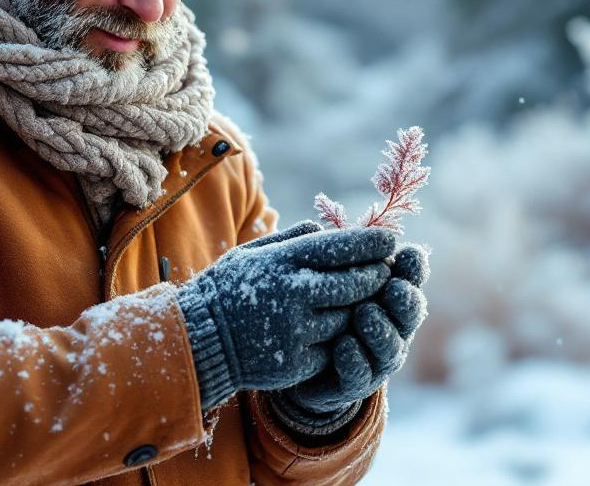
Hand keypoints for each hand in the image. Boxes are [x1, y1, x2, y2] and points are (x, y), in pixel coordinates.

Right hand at [175, 220, 395, 409]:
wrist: (200, 341)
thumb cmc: (227, 290)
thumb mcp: (251, 253)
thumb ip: (290, 239)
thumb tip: (325, 229)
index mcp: (282, 261)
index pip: (340, 247)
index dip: (370, 243)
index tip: (389, 240)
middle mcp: (293, 293)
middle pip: (355, 283)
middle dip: (375, 275)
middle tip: (385, 270)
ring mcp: (297, 330)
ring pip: (349, 317)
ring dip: (355, 309)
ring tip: (355, 300)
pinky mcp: (298, 361)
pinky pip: (333, 346)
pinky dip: (335, 338)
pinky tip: (326, 330)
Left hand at [270, 241, 428, 421]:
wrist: (295, 361)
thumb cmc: (317, 307)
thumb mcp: (321, 279)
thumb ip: (328, 257)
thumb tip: (312, 224)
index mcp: (387, 297)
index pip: (410, 280)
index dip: (412, 269)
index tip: (405, 254)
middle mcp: (391, 328)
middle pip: (410, 315)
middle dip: (405, 301)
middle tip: (393, 287)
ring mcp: (376, 359)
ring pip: (390, 347)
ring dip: (380, 330)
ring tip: (364, 313)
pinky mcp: (353, 384)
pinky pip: (359, 375)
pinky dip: (353, 359)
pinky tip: (342, 345)